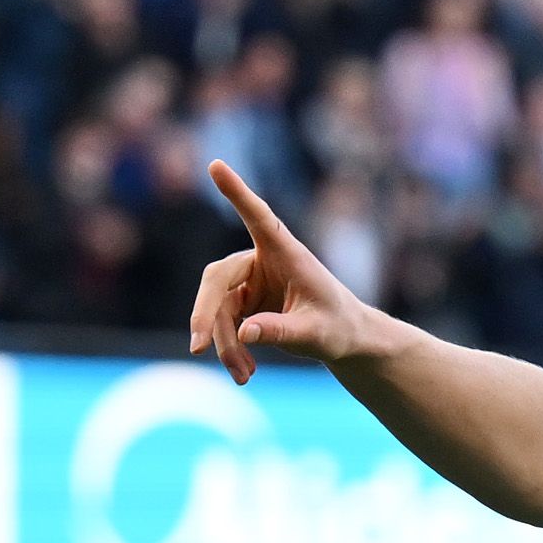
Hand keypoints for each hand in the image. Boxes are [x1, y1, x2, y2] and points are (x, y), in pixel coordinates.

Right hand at [183, 160, 386, 382]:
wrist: (345, 339)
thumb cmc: (339, 328)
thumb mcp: (315, 335)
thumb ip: (282, 332)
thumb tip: (245, 334)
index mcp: (286, 252)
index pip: (258, 217)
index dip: (237, 193)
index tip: (216, 165)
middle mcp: (262, 259)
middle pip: (217, 279)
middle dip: (206, 315)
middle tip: (198, 348)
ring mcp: (249, 280)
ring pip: (217, 308)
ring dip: (225, 344)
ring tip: (245, 377)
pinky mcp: (242, 300)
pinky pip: (223, 323)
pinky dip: (230, 349)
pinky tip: (246, 373)